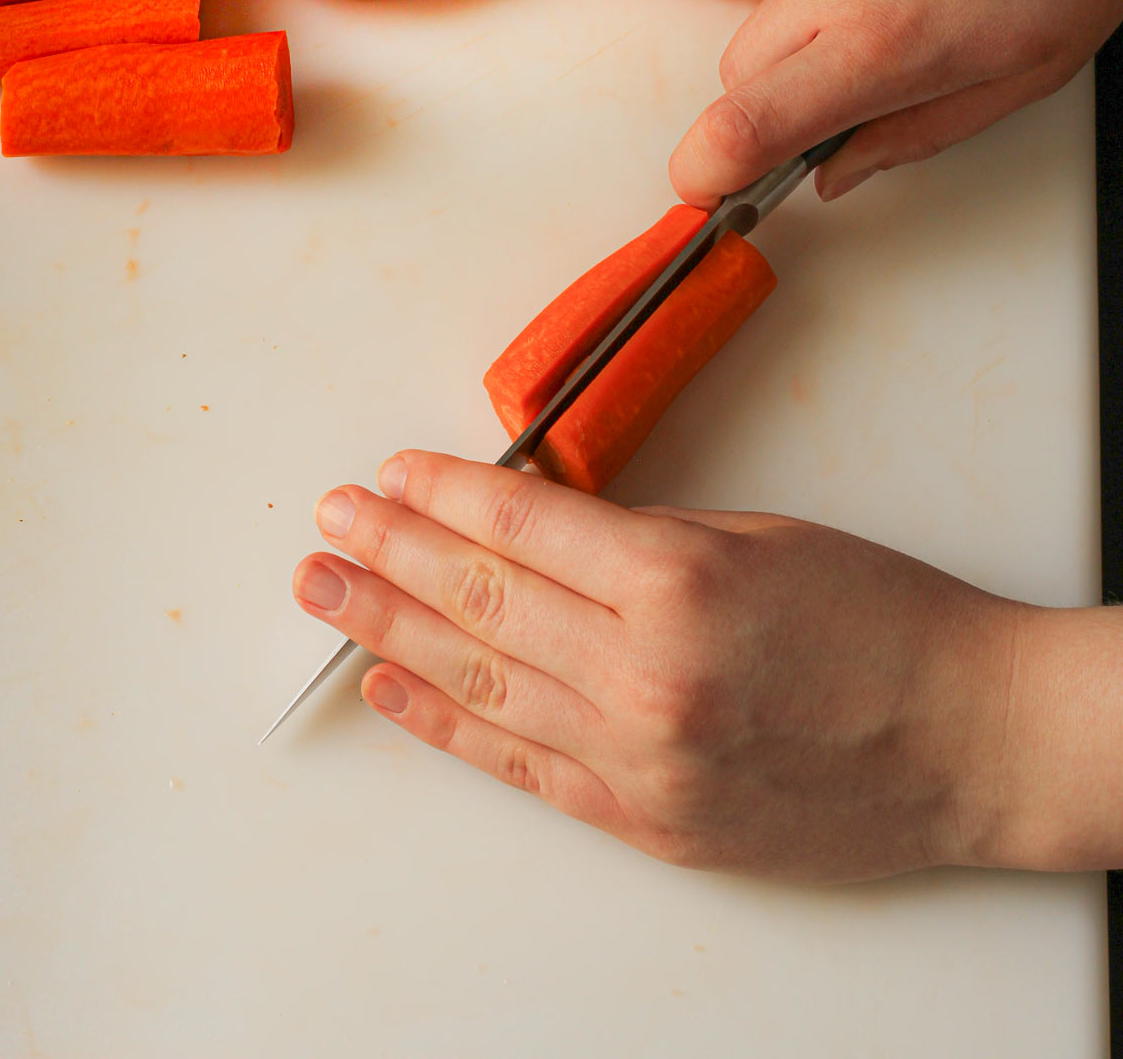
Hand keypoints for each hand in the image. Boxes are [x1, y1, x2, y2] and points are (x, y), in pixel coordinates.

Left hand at [290, 450, 1071, 880]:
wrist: (968, 741)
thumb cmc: (883, 622)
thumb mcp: (758, 537)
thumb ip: (636, 539)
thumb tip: (534, 526)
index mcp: (676, 584)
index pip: (520, 528)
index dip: (441, 495)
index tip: (388, 472)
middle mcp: (642, 676)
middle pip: (481, 603)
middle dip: (390, 555)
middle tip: (328, 525)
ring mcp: (638, 760)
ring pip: (481, 685)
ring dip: (390, 633)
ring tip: (326, 594)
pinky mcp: (647, 822)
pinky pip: (521, 767)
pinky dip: (446, 726)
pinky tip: (392, 688)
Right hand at [670, 0, 1122, 205]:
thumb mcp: (1020, 77)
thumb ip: (911, 136)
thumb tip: (835, 168)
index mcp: (884, 41)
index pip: (744, 123)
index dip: (707, 168)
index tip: (707, 185)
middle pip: (739, 66)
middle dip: (777, 91)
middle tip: (855, 83)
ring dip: (826, 7)